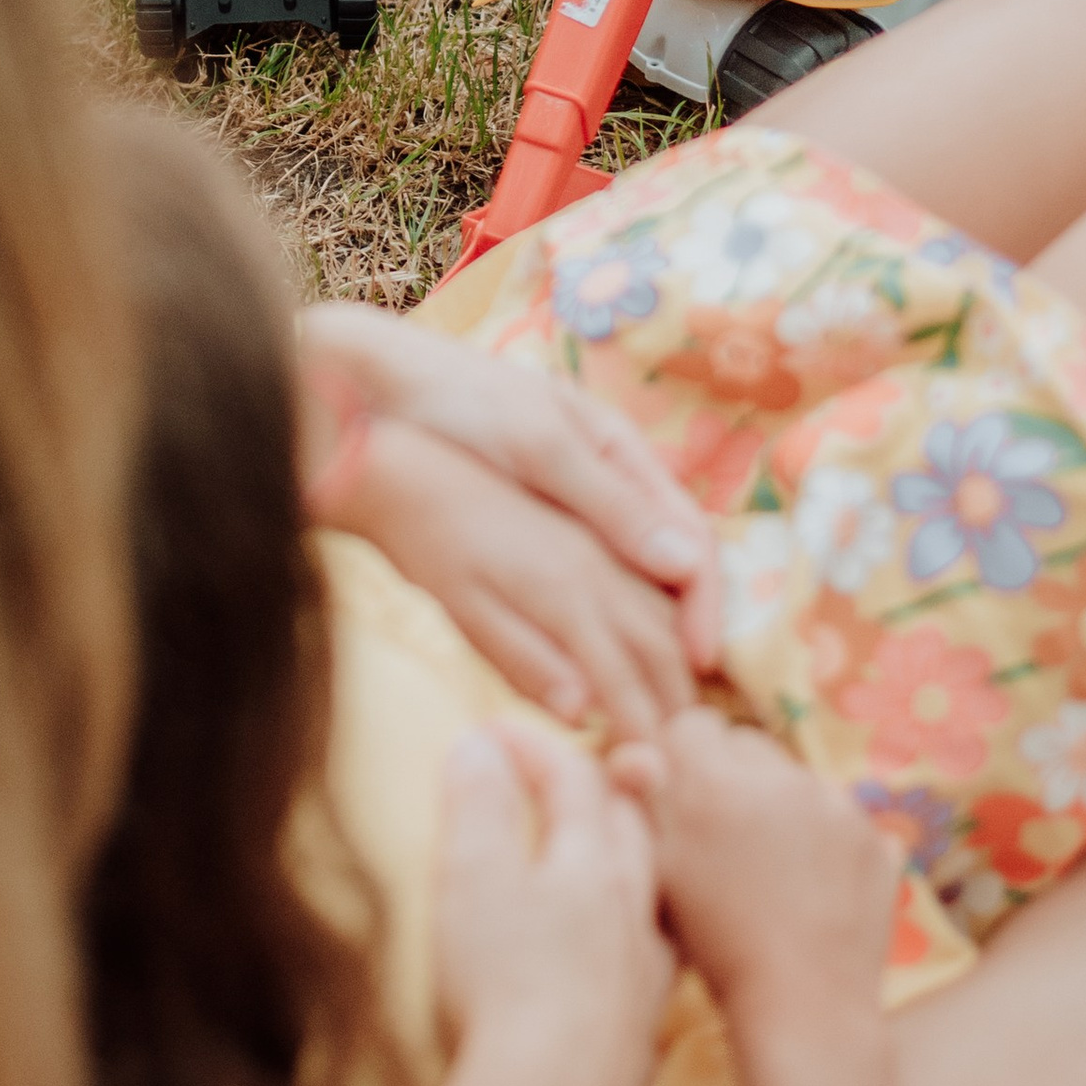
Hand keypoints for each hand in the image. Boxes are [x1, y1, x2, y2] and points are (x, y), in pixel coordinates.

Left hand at [299, 305, 720, 700]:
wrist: (379, 385)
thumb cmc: (459, 401)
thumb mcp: (538, 446)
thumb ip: (608, 502)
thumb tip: (684, 566)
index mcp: (623, 454)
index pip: (693, 540)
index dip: (706, 604)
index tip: (703, 663)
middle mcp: (609, 479)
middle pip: (672, 566)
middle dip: (686, 631)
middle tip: (683, 700)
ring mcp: (571, 501)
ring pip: (632, 577)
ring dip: (649, 634)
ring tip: (648, 694)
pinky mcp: (533, 521)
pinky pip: (586, 577)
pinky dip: (600, 621)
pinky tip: (588, 658)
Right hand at [427, 718, 677, 1085]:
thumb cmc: (504, 989)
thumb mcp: (472, 878)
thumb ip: (478, 804)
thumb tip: (480, 742)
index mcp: (592, 858)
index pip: (571, 774)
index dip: (528, 745)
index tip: (487, 733)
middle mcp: (635, 905)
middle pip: (628, 819)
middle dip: (592, 783)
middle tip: (553, 771)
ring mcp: (645, 968)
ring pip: (648, 883)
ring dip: (620, 848)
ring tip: (592, 842)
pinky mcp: (640, 1024)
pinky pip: (649, 946)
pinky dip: (629, 919)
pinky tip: (615, 938)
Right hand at [612, 710, 897, 1032]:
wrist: (804, 1005)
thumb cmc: (714, 945)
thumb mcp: (657, 874)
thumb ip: (642, 803)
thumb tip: (634, 752)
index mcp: (714, 781)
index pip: (692, 724)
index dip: (681, 758)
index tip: (681, 799)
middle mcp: (780, 776)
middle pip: (746, 743)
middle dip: (731, 776)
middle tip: (724, 837)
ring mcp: (837, 804)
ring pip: (795, 777)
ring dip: (779, 803)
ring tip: (771, 868)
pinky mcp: (875, 837)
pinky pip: (842, 814)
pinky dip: (826, 836)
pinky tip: (811, 884)